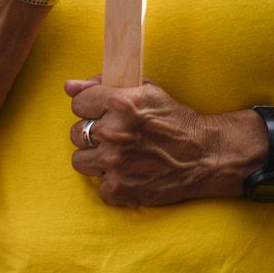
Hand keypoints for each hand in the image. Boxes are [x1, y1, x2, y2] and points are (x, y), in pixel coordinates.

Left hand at [66, 76, 221, 205]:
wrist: (204, 156)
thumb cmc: (174, 120)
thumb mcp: (146, 91)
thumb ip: (102, 85)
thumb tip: (69, 87)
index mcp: (121, 103)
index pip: (78, 104)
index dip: (91, 109)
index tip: (105, 114)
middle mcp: (115, 132)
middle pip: (76, 132)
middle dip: (94, 134)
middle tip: (117, 137)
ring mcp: (114, 163)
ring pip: (79, 159)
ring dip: (96, 158)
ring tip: (121, 156)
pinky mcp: (117, 187)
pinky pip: (97, 183)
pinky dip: (111, 181)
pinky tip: (130, 173)